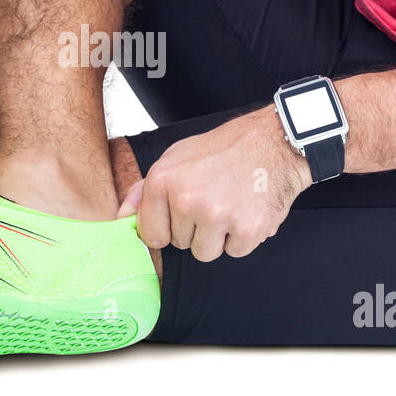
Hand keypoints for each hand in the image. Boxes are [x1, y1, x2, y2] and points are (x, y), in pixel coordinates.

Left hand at [118, 105, 311, 260]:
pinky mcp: (247, 229)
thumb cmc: (223, 149)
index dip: (168, 228)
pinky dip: (244, 237)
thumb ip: (144, 190)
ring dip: (219, 237)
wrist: (274, 141)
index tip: (183, 213)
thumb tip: (121, 218)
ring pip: (206, 254)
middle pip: (180, 245)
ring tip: (231, 205)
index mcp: (163, 181)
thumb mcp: (176, 157)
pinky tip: (249, 209)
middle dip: (196, 229)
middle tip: (216, 198)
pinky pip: (235, 253)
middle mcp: (187, 199)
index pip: (151, 235)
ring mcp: (218, 215)